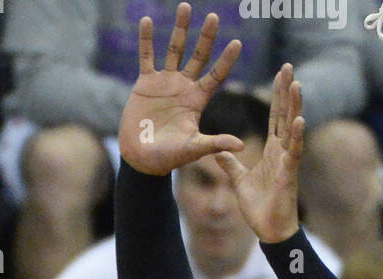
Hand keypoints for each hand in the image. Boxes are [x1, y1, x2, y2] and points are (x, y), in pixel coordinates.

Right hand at [118, 3, 243, 176]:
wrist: (140, 159)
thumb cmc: (168, 158)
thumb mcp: (193, 149)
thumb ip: (214, 143)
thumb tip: (241, 145)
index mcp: (197, 100)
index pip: (216, 75)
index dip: (226, 60)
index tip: (237, 42)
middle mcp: (184, 87)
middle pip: (198, 56)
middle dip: (206, 37)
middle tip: (214, 17)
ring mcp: (165, 82)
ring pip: (174, 50)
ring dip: (179, 29)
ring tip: (185, 6)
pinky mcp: (145, 83)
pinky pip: (146, 57)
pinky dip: (146, 40)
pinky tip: (147, 20)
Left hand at [212, 63, 304, 244]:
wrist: (269, 231)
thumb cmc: (259, 207)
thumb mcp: (239, 181)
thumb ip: (231, 164)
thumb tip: (219, 151)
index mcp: (272, 150)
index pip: (274, 117)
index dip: (276, 96)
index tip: (280, 74)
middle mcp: (282, 151)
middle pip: (285, 115)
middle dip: (286, 91)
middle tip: (288, 66)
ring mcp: (288, 161)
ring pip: (292, 129)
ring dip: (295, 107)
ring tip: (296, 84)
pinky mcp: (289, 174)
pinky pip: (294, 152)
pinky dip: (297, 137)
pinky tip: (300, 120)